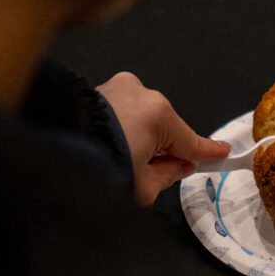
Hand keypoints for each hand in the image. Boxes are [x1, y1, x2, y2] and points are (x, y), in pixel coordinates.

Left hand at [97, 72, 229, 206]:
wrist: (51, 155)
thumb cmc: (97, 167)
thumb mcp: (143, 187)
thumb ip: (167, 175)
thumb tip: (177, 166)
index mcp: (159, 114)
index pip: (190, 141)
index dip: (207, 152)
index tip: (222, 153)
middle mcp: (141, 94)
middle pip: (164, 128)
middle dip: (161, 149)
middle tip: (149, 174)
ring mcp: (116, 88)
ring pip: (140, 118)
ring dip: (137, 138)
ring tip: (118, 162)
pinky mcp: (95, 91)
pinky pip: (119, 111)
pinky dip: (119, 128)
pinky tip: (106, 147)